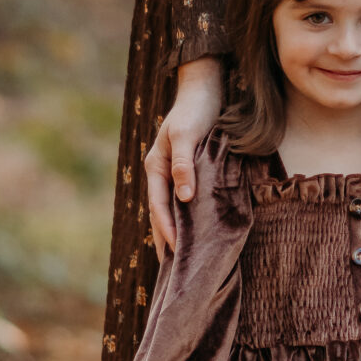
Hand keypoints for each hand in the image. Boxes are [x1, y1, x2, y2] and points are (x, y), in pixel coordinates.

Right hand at [146, 58, 225, 256]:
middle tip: (173, 270)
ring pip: (171, 208)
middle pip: (160, 213)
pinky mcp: (190, 171)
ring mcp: (174, 172)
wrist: (204, 89)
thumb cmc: (194, 110)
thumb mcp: (187, 135)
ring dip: (175, 231)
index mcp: (156, 166)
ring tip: (181, 258)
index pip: (159, 207)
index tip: (176, 252)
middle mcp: (162, 173)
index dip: (166, 230)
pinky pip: (184, 200)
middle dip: (165, 239)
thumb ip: (184, 165)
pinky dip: (187, 217)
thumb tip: (184, 198)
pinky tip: (195, 230)